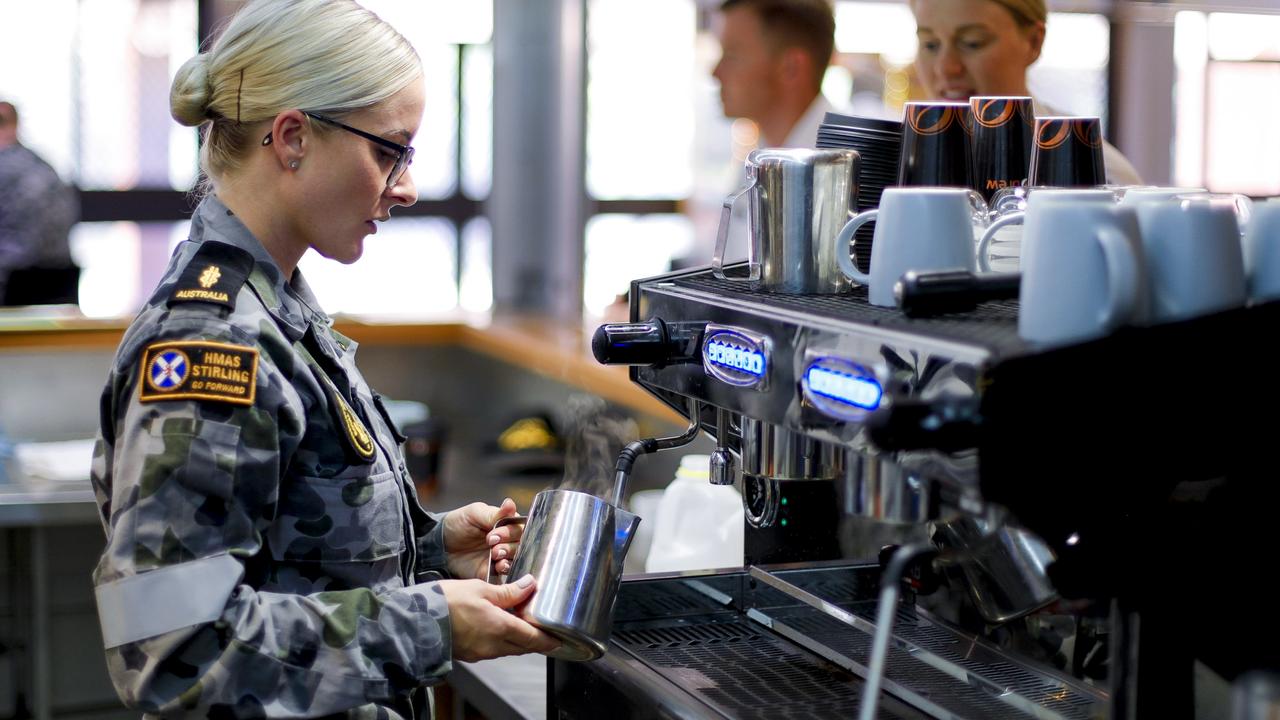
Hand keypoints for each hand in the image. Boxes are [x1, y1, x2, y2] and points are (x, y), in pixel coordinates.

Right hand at [440, 575, 560, 661]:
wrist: (417, 620)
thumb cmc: (447, 602)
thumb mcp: (481, 589)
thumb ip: (508, 591)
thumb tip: (529, 585)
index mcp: (500, 628)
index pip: (533, 639)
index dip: (548, 640)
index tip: (558, 640)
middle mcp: (493, 645)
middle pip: (523, 647)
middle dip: (534, 641)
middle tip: (543, 631)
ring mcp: (480, 653)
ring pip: (508, 649)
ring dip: (517, 640)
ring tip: (520, 624)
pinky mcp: (469, 654)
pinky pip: (492, 650)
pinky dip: (500, 641)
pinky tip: (497, 628)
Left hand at [443, 498, 522, 579]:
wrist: (440, 546)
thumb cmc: (457, 524)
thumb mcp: (474, 514)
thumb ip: (494, 514)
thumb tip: (510, 504)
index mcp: (503, 523)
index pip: (518, 526)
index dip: (510, 530)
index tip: (494, 532)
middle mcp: (505, 540)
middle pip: (520, 542)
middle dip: (509, 543)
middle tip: (491, 543)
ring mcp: (500, 556)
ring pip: (516, 557)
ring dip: (508, 555)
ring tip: (495, 554)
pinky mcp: (494, 570)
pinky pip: (507, 572)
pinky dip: (505, 569)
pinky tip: (498, 565)